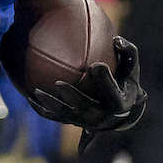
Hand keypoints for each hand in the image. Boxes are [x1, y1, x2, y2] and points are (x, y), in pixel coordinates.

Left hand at [27, 36, 147, 135]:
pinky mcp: (74, 122)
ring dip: (50, 105)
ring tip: (35, 93)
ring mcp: (86, 122)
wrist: (122, 110)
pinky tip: (30, 98)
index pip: (112, 93)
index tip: (95, 65)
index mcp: (119, 103)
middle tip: (57, 84)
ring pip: (66, 116)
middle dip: (71, 96)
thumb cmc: (125, 81)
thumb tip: (117, 40)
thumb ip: (128, 52)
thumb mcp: (131, 67)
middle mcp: (102, 117)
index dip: (105, 80)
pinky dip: (43, 110)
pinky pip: (56, 118)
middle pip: (84, 107)